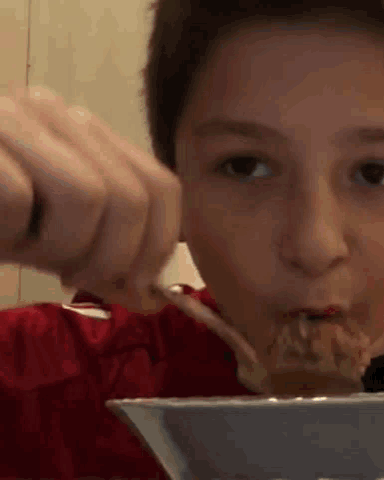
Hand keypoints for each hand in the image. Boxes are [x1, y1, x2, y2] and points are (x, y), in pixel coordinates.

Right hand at [0, 87, 181, 311]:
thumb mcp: (51, 240)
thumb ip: (102, 261)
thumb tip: (152, 299)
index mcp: (86, 134)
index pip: (161, 185)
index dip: (159, 244)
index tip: (136, 285)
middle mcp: (54, 112)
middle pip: (132, 195)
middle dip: (112, 258)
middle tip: (73, 276)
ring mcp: (11, 117)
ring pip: (89, 194)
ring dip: (61, 246)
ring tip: (22, 248)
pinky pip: (17, 198)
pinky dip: (8, 233)